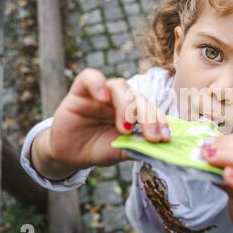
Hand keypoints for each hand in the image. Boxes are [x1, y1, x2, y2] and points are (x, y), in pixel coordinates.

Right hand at [46, 68, 169, 172]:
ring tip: (125, 129)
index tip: (165, 138)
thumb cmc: (97, 149)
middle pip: (139, 98)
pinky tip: (103, 98)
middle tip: (151, 137)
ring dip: (126, 106)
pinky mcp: (81, 90)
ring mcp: (102, 93)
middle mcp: (121, 99)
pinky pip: (91, 77)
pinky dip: (98, 84)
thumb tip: (159, 151)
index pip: (152, 109)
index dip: (160, 121)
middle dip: (148, 117)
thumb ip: (137, 148)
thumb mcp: (119, 152)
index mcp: (134, 112)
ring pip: (121, 86)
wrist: (68, 154)